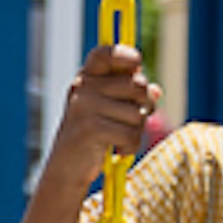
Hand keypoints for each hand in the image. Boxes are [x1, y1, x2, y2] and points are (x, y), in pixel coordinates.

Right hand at [45, 44, 160, 186]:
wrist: (66, 168)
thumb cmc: (92, 136)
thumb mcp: (111, 109)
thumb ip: (131, 95)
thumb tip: (156, 90)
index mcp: (87, 78)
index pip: (106, 54)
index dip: (125, 54)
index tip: (135, 64)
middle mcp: (83, 87)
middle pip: (137, 85)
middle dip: (144, 105)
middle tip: (130, 118)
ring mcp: (84, 107)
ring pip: (137, 114)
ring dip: (136, 130)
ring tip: (116, 137)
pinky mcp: (90, 129)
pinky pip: (131, 134)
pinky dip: (130, 146)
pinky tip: (116, 149)